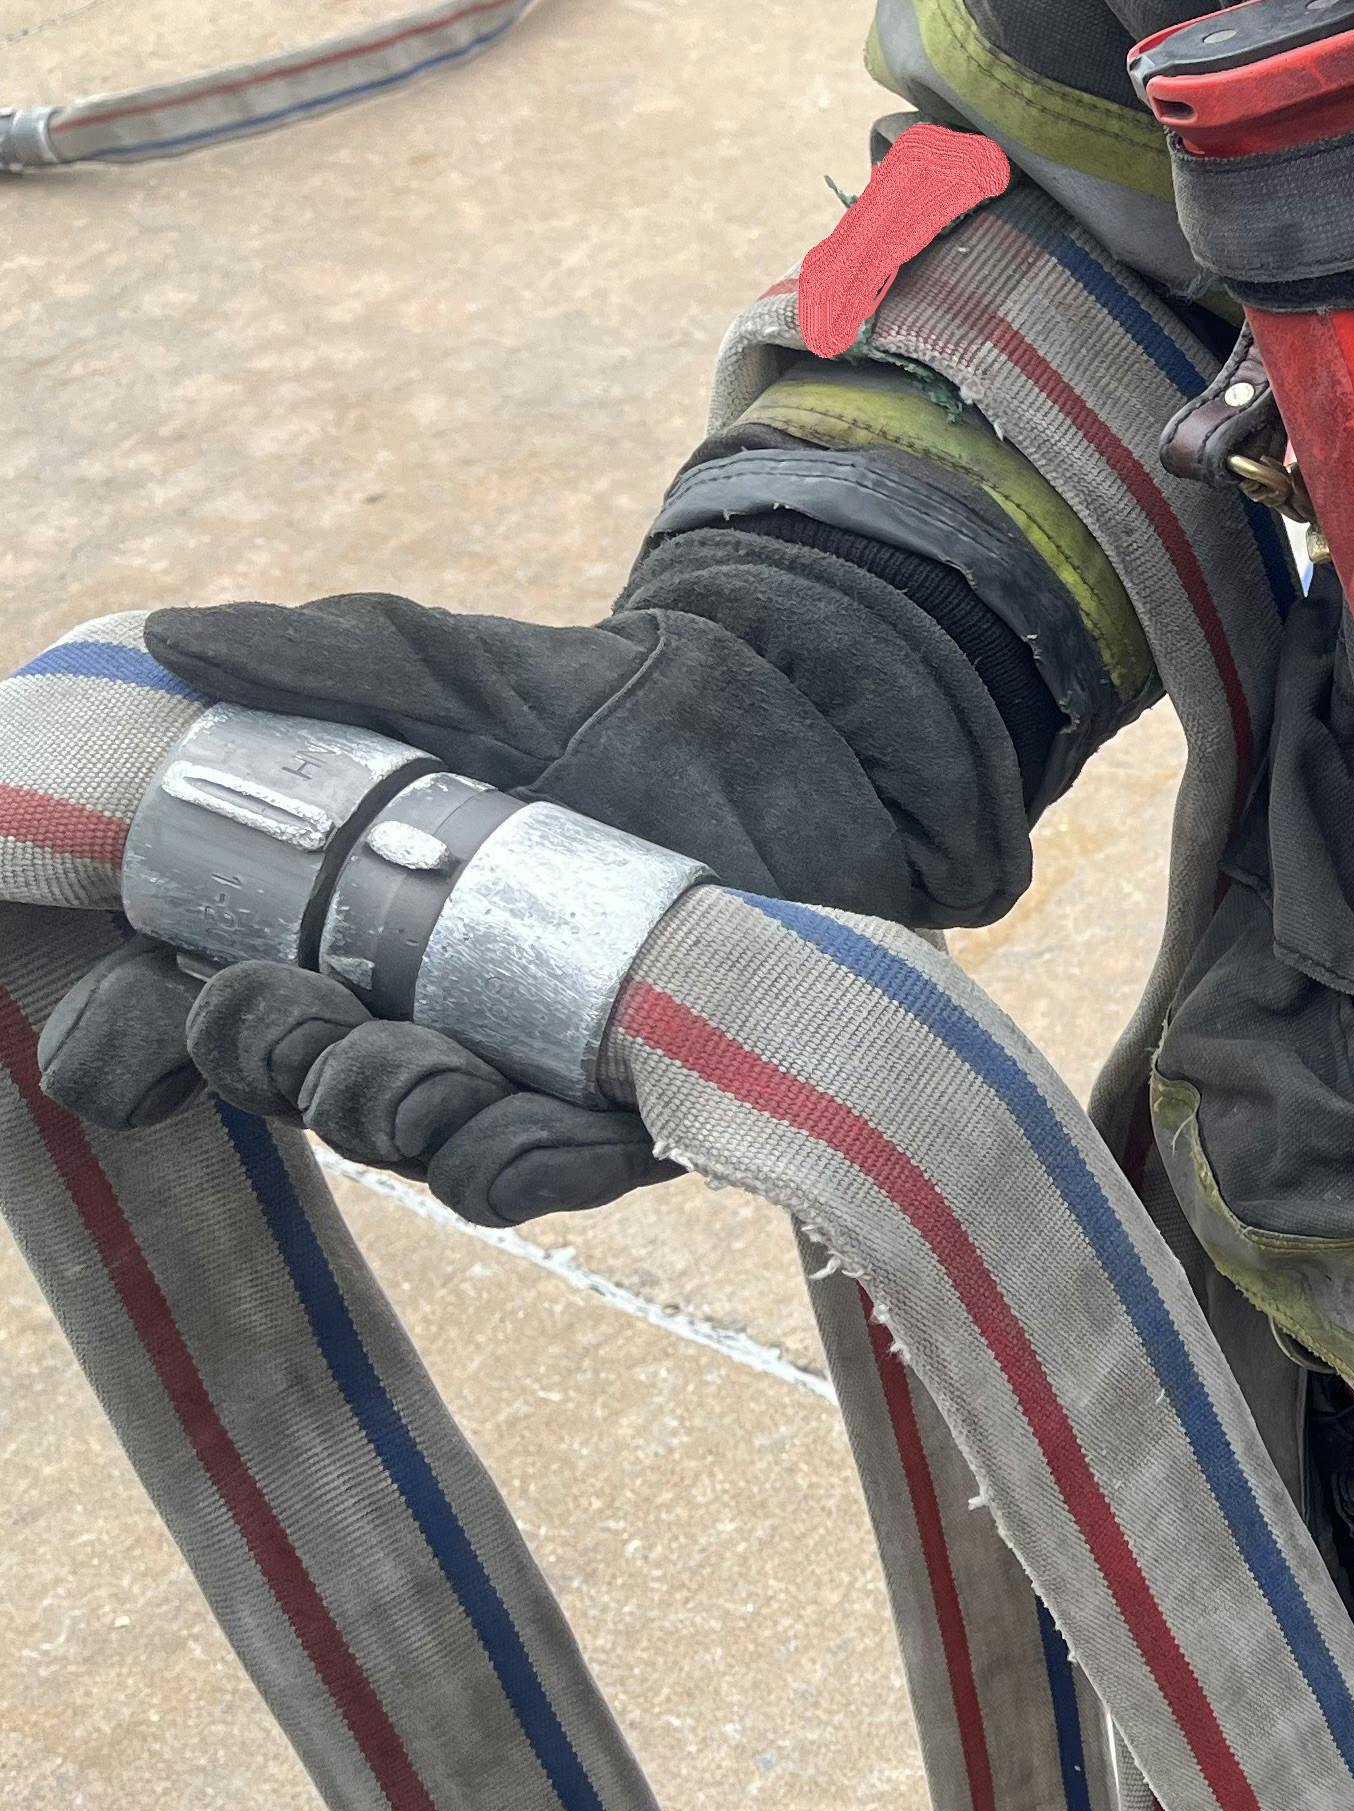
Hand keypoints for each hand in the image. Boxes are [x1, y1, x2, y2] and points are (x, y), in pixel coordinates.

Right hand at [33, 574, 1019, 1222]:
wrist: (782, 725)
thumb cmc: (590, 701)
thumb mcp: (452, 666)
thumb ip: (326, 657)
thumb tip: (176, 639)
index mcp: (320, 930)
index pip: (188, 1014)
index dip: (131, 1045)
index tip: (114, 1054)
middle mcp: (404, 1017)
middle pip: (299, 1088)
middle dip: (276, 1064)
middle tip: (284, 1006)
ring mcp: (516, 1071)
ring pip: (422, 1146)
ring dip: (393, 1118)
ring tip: (415, 1068)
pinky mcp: (631, 1106)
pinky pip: (557, 1170)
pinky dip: (525, 1160)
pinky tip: (522, 1128)